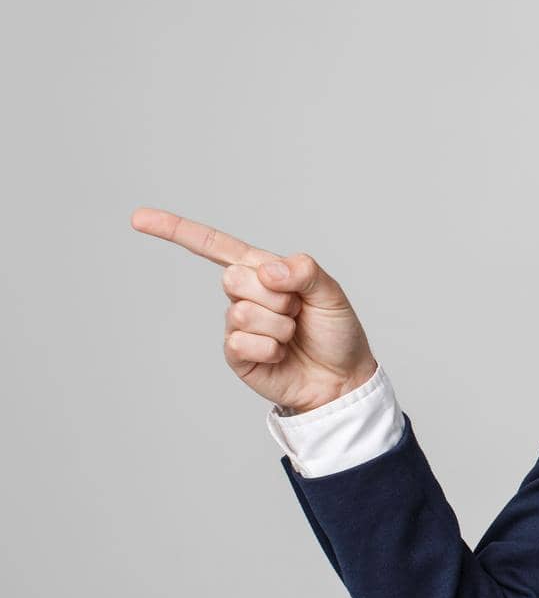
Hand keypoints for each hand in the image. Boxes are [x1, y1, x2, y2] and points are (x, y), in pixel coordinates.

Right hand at [130, 207, 378, 413]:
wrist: (341, 379)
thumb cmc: (336, 333)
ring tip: (293, 334)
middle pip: (232, 278)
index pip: (215, 246)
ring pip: (241, 312)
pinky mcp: (235, 354)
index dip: (176, 230)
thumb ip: (305, 271)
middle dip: (276, 296)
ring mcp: (237, 324)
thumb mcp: (331, 293)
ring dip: (278, 325)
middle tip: (297, 311)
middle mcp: (245, 294)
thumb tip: (266, 269)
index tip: (138, 218)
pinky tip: (280, 355)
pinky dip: (270, 349)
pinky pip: (239, 342)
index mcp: (264, 270)